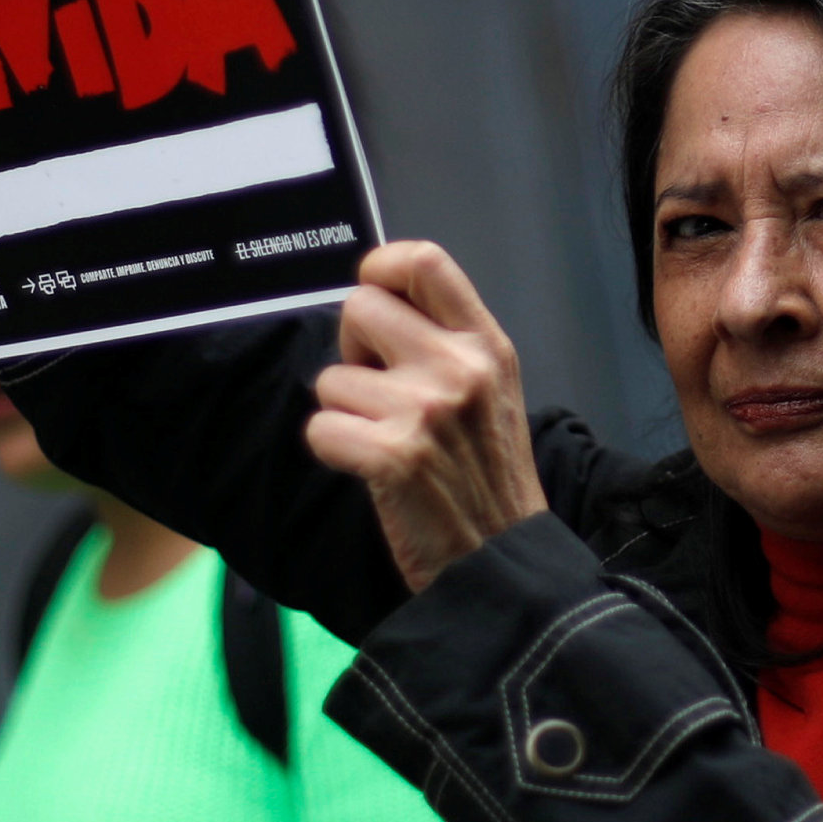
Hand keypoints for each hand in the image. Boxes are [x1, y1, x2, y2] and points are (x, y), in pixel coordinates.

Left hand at [308, 242, 547, 591]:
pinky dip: (333, 451)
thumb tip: (376, 301)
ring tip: (387, 441)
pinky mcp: (392, 456)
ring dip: (345, 412)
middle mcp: (459, 367)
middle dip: (353, 349)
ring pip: (332, 378)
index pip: (423, 261)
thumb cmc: (487, 474)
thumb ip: (446, 341)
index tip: (375, 298)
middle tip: (379, 391)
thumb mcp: (492, 389)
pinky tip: (371, 470)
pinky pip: (319, 428)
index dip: (380, 270)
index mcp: (486, 344)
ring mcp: (426, 410)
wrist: (503, 559)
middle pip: (359, 308)